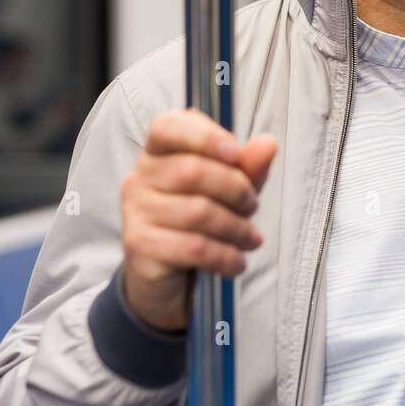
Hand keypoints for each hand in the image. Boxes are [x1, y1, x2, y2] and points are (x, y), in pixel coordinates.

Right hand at [120, 108, 277, 331]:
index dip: (204, 135)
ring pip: (199, 212)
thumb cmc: (198, 223)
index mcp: (158, 153)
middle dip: (236, 189)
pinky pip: (195, 247)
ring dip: (237, 228)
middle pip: (193, 171)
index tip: (235, 153)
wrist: (164, 278)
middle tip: (252, 206)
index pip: (168, 127)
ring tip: (250, 239)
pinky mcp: (141, 247)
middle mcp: (140, 178)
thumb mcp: (229, 190)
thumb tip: (268, 144)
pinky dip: (226, 256)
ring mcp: (136, 213)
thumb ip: (247, 166)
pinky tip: (236, 263)